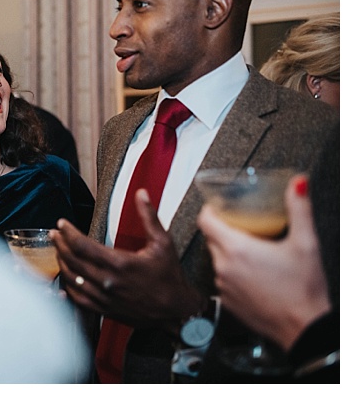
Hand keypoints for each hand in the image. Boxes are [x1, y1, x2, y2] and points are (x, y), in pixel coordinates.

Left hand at [51, 189, 205, 328]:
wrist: (177, 311)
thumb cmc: (170, 277)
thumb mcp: (163, 243)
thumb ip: (149, 217)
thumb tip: (141, 194)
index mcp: (120, 263)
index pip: (82, 245)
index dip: (68, 232)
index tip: (61, 224)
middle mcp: (108, 281)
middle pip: (72, 260)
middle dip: (59, 244)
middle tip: (54, 234)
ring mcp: (104, 297)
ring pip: (71, 278)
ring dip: (61, 263)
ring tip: (58, 251)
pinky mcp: (103, 309)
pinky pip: (77, 298)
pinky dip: (67, 286)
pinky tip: (63, 278)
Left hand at [197, 174, 330, 349]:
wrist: (303, 328)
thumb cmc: (304, 289)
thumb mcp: (306, 243)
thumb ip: (300, 209)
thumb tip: (299, 184)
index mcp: (236, 249)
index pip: (205, 221)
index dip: (210, 210)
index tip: (218, 206)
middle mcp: (223, 267)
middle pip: (212, 239)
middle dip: (224, 229)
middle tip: (244, 225)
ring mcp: (223, 286)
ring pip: (218, 260)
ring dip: (230, 252)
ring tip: (254, 250)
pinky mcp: (228, 302)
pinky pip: (224, 280)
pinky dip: (234, 273)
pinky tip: (255, 273)